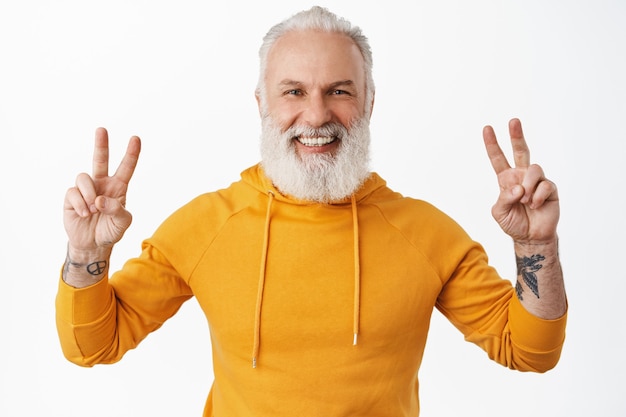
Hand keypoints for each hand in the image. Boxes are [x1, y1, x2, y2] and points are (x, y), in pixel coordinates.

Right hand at [64, 128, 140, 253]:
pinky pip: (73, 192)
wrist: (93, 244)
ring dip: (89, 194)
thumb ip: (117, 210)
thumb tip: (100, 200)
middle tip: (102, 129)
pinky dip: (80, 204)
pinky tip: (84, 214)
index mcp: (118, 187)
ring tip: (92, 210)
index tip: (136, 138)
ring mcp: (86, 189)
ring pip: (84, 177)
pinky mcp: (71, 197)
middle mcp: (102, 184)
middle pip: (100, 160)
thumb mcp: (123, 223)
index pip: (126, 168)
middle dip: (101, 145)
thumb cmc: (111, 230)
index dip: (131, 154)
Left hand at [483, 118, 558, 243]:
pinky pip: (544, 185)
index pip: (497, 158)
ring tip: (525, 201)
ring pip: (533, 169)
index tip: (487, 128)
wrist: (531, 237)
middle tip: (513, 121)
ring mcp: (537, 181)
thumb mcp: (499, 212)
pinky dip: (537, 197)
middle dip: (517, 135)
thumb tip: (518, 187)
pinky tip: (535, 206)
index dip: (492, 144)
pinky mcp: (550, 188)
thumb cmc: (513, 223)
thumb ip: (504, 198)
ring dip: (528, 186)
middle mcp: (522, 176)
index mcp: (506, 179)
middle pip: (521, 150)